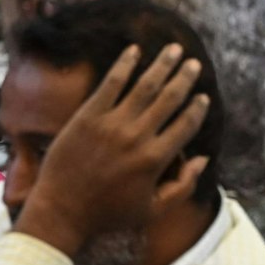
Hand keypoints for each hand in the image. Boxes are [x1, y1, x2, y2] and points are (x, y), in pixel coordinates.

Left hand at [13, 43, 212, 256]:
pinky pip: (110, 84)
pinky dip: (124, 64)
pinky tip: (133, 50)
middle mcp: (137, 137)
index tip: (202, 96)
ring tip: (173, 49)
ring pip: (144, 86)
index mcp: (156, 159)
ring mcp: (111, 124)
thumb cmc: (107, 214)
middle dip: (184, 78)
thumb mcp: (152, 210)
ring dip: (161, 65)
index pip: (186, 125)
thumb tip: (203, 159)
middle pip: (169, 99)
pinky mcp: (87, 116)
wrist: (61, 211)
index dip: (197, 108)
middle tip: (193, 63)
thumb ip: (183, 186)